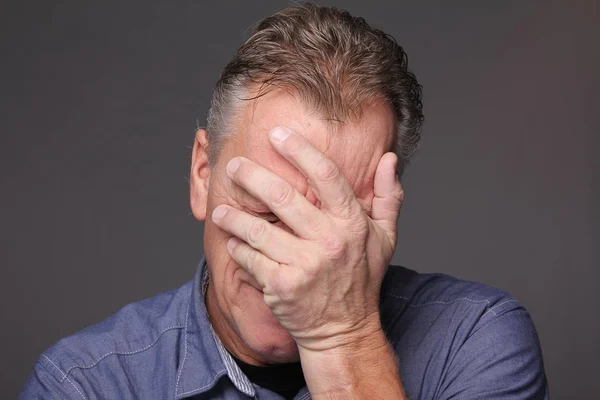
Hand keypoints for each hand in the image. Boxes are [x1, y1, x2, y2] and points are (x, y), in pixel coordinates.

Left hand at [211, 126, 403, 351]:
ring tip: (221, 208)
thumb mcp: (385, 238)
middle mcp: (329, 242)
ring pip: (258, 230)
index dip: (300, 150)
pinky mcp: (282, 287)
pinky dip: (238, 248)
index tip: (278, 135)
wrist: (344, 330)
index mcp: (352, 223)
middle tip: (234, 166)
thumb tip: (389, 158)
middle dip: (252, 176)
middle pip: (283, 197)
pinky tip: (233, 242)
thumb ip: (388, 196)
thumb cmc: (361, 279)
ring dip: (234, 216)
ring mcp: (304, 266)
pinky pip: (250, 259)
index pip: (326, 175)